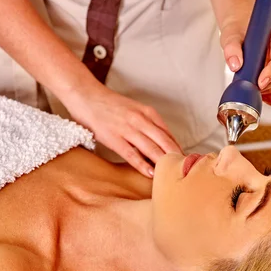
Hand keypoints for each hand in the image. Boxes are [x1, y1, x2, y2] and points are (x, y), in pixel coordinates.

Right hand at [62, 82, 182, 177]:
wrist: (86, 95)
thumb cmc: (110, 105)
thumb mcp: (135, 110)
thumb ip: (148, 124)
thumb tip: (162, 142)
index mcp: (148, 113)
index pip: (169, 134)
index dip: (179, 149)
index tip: (185, 161)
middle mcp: (141, 120)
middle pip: (165, 142)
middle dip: (176, 158)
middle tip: (185, 171)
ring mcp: (127, 129)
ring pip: (152, 149)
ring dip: (163, 163)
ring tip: (172, 176)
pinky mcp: (114, 138)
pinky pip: (132, 155)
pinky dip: (143, 165)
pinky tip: (151, 174)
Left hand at [221, 26, 270, 106]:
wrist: (241, 36)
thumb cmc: (240, 33)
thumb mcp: (232, 36)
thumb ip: (232, 48)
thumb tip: (235, 64)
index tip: (260, 82)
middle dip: (267, 84)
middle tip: (250, 84)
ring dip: (268, 90)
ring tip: (253, 86)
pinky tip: (264, 97)